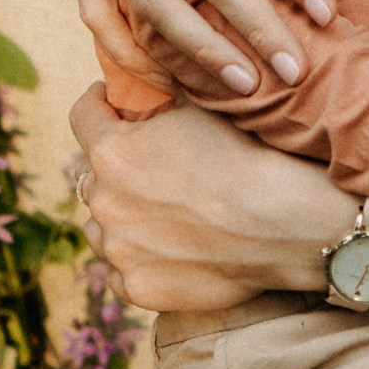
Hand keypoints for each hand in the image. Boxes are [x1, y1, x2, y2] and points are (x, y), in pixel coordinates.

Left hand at [70, 85, 346, 309]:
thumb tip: (150, 80)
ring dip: (119, 216)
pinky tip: (169, 248)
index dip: (97, 104)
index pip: (82, 116)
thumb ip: (162, 97)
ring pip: (100, 227)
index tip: (109, 103)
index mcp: (111, 152)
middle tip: (146, 164)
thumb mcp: (201, 108)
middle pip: (89, 176)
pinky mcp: (139, 288)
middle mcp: (104, 202)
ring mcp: (120, 250)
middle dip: (113, 166)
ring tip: (156, 212)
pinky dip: (137, 259)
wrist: (286, 222)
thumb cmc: (247, 158)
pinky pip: (122, 271)